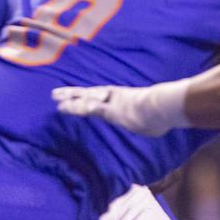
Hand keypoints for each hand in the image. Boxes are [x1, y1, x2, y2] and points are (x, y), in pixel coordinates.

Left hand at [52, 85, 178, 135]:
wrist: (165, 107)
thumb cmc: (164, 112)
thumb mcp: (154, 119)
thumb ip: (151, 122)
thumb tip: (158, 126)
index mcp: (124, 99)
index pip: (101, 98)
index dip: (88, 97)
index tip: (76, 97)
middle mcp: (115, 98)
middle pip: (89, 94)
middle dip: (73, 95)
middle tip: (56, 94)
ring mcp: (111, 103)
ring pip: (86, 100)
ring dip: (70, 100)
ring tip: (55, 98)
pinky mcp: (109, 110)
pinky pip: (89, 109)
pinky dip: (76, 108)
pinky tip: (63, 107)